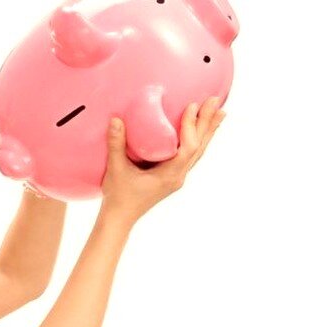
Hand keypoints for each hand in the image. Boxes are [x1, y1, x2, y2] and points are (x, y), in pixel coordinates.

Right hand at [99, 96, 225, 224]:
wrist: (120, 217)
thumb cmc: (118, 196)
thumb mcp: (116, 169)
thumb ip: (116, 144)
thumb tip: (116, 119)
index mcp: (169, 175)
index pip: (187, 148)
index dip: (191, 126)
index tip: (192, 106)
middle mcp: (178, 176)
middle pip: (199, 147)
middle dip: (207, 123)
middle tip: (215, 100)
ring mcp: (177, 177)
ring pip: (198, 151)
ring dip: (208, 131)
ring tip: (219, 112)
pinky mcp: (172, 177)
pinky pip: (191, 156)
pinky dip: (198, 141)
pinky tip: (201, 132)